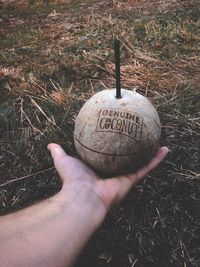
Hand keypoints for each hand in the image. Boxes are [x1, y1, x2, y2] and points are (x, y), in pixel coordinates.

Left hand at [48, 144, 167, 221]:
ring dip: (151, 154)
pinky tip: (165, 149)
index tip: (119, 140)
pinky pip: (147, 167)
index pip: (110, 156)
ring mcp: (124, 177)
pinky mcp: (131, 180)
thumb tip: (50, 145)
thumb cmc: (72, 181)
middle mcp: (114, 174)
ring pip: (141, 162)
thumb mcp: (64, 161)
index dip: (115, 149)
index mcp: (101, 169)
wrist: (82, 197)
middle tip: (141, 139)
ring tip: (159, 142)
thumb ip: (59, 153)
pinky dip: (157, 159)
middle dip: (134, 151)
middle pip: (127, 160)